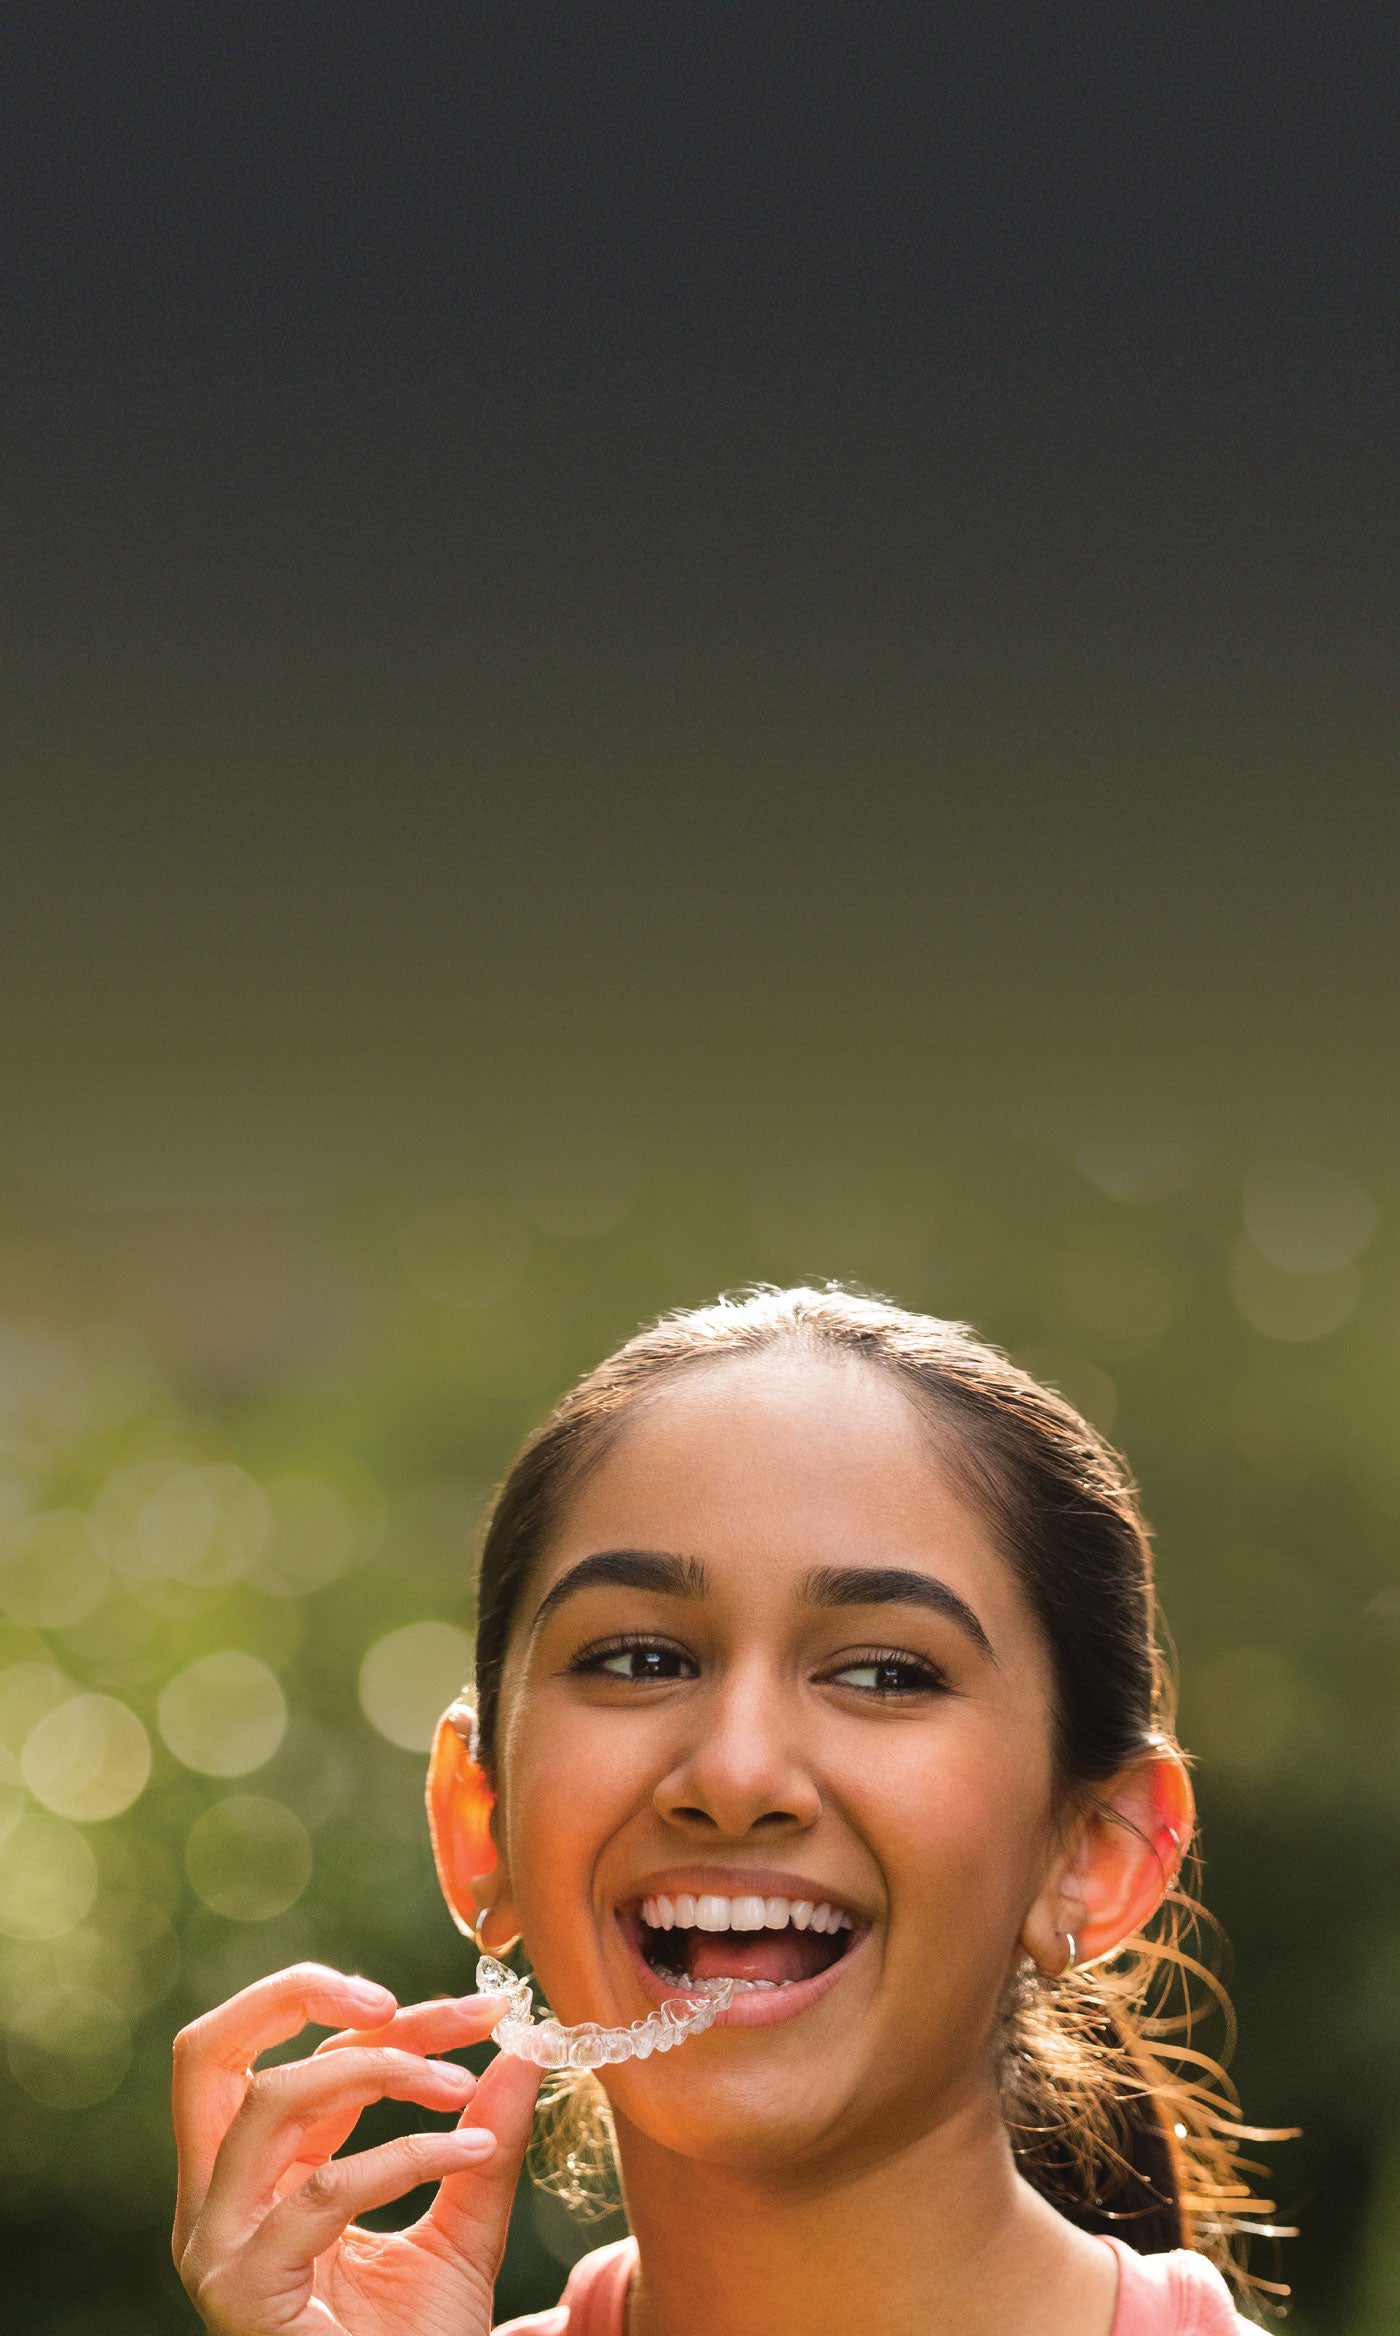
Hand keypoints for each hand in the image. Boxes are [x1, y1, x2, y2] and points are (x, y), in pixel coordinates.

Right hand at [172, 1963, 543, 2335]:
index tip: (487, 2007)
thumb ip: (484, 2144)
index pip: (303, 2056)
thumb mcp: (463, 2233)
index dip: (393, 2016)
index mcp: (262, 2176)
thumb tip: (523, 2048)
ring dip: (374, 2071)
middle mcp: (220, 2201)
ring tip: (460, 2090)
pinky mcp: (241, 2288)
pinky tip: (473, 2154)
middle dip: (292, 1994)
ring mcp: (218, 2245)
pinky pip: (321, 2190)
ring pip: (266, 2101)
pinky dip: (405, 2155)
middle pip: (207, 2053)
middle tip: (395, 1995)